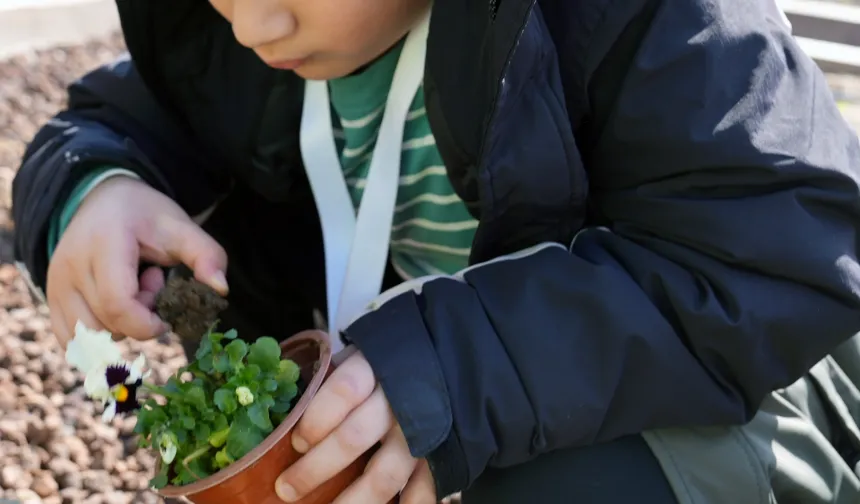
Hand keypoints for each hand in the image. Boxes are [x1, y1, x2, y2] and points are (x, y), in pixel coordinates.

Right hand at [47, 176, 227, 346]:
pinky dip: (99, 333)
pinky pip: (71, 338)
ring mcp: (54, 282)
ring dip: (118, 326)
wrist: (104, 199)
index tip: (167, 313)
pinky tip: (112, 305)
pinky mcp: (50, 297)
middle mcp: (70, 264)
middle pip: (107, 324)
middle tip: (151, 286)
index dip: (148, 322)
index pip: (118, 305)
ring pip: (88, 336)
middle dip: (139, 319)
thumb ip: (207, 256)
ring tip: (130, 290)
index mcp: (104, 243)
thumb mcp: (182, 228)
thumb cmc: (147, 216)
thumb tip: (221, 290)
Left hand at [275, 349, 436, 503]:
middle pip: (354, 437)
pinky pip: (423, 490)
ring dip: (352, 501)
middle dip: (315, 469)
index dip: (317, 419)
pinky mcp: (441, 455)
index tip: (297, 443)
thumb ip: (331, 378)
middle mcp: (399, 400)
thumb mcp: (359, 356)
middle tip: (287, 490)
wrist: (444, 362)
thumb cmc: (386, 364)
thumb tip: (286, 408)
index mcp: (375, 369)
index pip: (344, 391)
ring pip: (384, 475)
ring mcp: (422, 432)